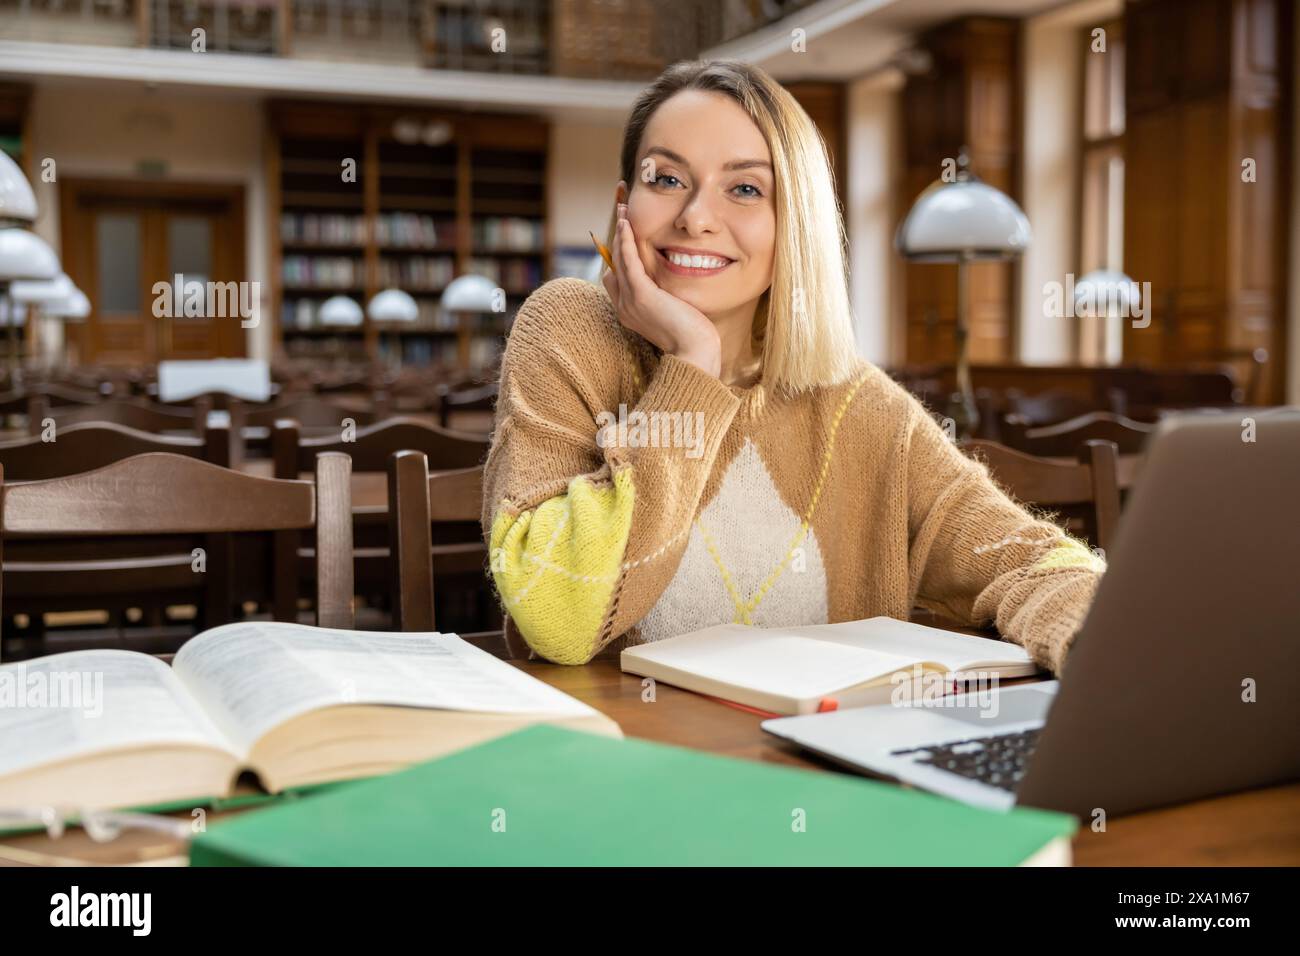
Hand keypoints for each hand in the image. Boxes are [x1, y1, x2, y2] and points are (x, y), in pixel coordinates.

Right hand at [601, 196, 720, 377]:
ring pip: (618, 258)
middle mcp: (623, 306)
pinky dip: (625, 241)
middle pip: (613, 262)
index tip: (627, 227)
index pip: (616, 274)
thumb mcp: (675, 313)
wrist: (695, 354)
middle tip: (621, 205)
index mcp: (629, 311)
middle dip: (616, 233)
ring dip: (619, 230)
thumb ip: (667, 297)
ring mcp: (629, 302)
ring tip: (621, 205)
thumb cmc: (692, 337)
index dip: (619, 250)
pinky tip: (625, 223)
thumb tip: (670, 285)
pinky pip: (628, 261)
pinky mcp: (641, 296)